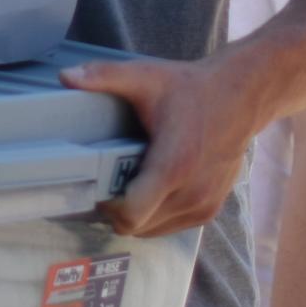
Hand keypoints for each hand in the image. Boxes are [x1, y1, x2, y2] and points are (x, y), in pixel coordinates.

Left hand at [60, 53, 263, 238]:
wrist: (240, 97)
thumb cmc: (190, 88)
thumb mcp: (145, 77)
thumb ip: (104, 76)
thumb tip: (65, 76)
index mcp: (173, 166)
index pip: (131, 214)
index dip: (107, 206)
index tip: (97, 185)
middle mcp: (191, 193)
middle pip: (137, 226)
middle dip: (116, 210)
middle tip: (105, 183)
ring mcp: (203, 205)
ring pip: (153, 230)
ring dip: (136, 215)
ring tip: (125, 185)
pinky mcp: (210, 209)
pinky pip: (171, 226)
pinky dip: (155, 216)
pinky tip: (148, 190)